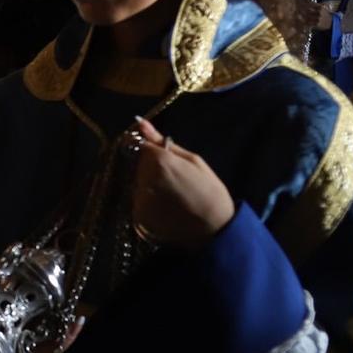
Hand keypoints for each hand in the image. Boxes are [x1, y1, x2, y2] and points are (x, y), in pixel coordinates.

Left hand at [130, 116, 236, 252]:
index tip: (168, 163)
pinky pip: (138, 203)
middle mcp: (144, 179)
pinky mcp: (138, 218)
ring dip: (149, 187)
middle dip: (152, 170)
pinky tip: (167, 210)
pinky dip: (149, 204)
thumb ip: (162, 142)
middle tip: (175, 183)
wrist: (214, 229)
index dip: (156, 154)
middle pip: (140, 167)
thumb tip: (141, 123)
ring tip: (172, 198)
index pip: (143, 148)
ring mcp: (139, 200)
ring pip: (138, 185)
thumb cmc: (209, 191)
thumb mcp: (193, 161)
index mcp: (159, 161)